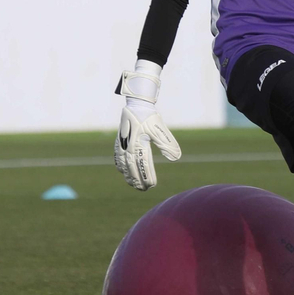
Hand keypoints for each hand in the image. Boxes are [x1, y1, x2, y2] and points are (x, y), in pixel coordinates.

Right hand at [114, 61, 181, 190]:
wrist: (137, 104)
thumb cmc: (150, 117)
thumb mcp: (160, 129)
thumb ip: (167, 144)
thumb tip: (175, 158)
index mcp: (139, 143)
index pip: (144, 164)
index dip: (147, 175)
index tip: (152, 185)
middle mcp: (129, 145)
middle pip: (132, 167)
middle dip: (138, 179)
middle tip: (144, 189)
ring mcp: (123, 143)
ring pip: (124, 164)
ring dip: (129, 175)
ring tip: (133, 185)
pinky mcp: (120, 140)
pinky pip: (118, 156)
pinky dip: (120, 165)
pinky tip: (122, 171)